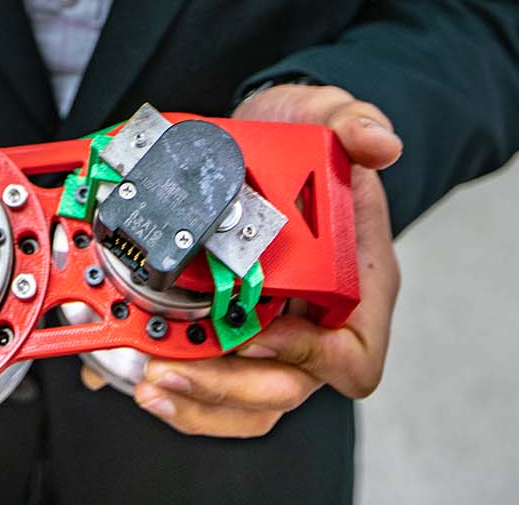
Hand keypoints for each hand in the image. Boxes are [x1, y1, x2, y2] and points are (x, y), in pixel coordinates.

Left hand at [85, 84, 402, 438]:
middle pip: (285, 387)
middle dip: (227, 389)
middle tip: (172, 373)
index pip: (355, 353)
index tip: (259, 336)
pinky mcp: (235, 321)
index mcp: (354, 280)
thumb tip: (380, 142)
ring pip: (248, 396)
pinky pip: (216, 373)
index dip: (312, 359)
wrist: (269, 132)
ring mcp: (275, 326)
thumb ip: (354, 123)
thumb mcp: (328, 116)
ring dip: (199, 401)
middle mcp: (316, 317)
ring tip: (151, 382)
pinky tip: (138, 368)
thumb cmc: (306, 137)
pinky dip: (180, 384)